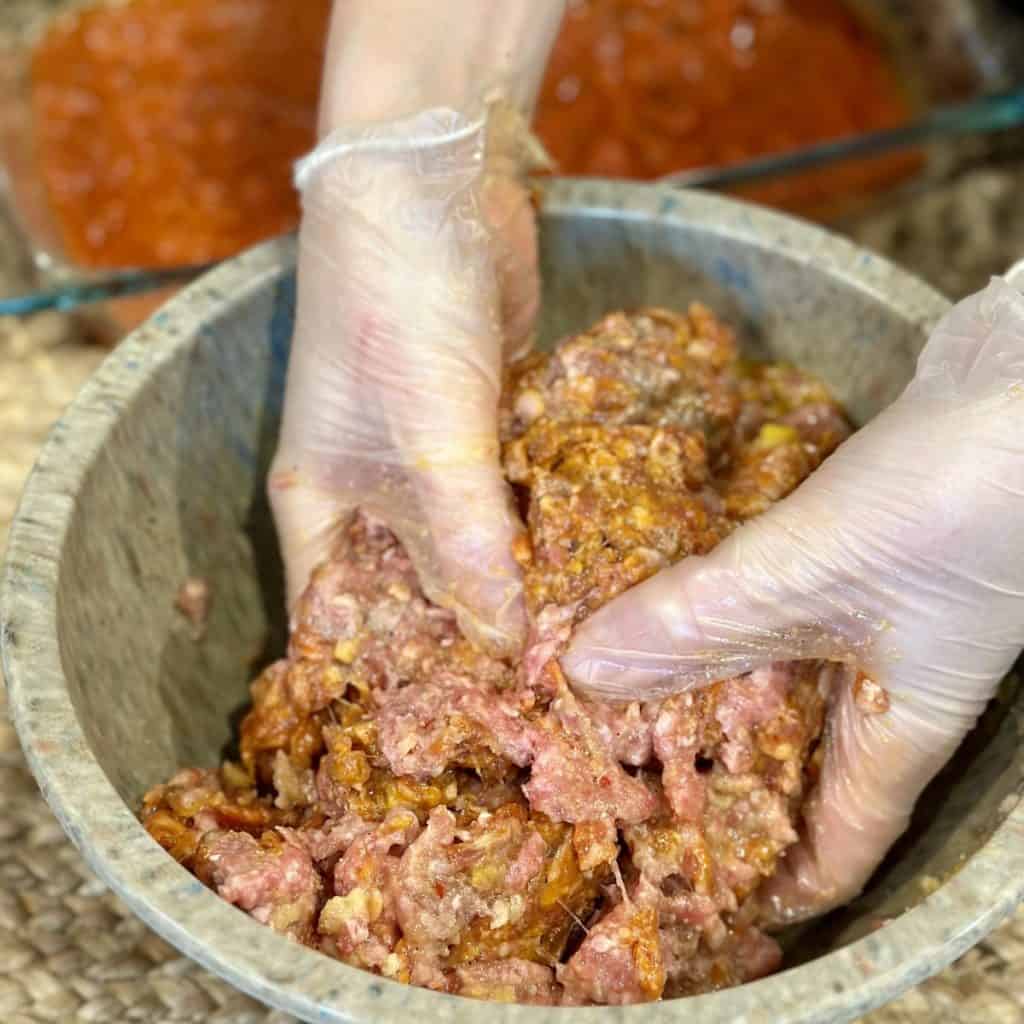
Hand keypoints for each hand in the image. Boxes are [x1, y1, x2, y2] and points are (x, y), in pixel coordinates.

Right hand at [270, 2, 563, 655]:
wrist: (433, 180)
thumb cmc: (392, 311)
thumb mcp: (426, 444)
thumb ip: (463, 548)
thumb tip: (506, 645)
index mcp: (322, 508)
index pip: (338, 623)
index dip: (385, 677)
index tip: (452, 733)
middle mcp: (373, 493)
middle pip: (416, 591)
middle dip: (471, 636)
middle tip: (543, 700)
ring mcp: (434, 458)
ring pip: (475, 545)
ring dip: (520, 582)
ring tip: (585, 648)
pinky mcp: (488, 425)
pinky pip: (515, 496)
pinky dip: (547, 526)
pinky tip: (598, 567)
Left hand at [563, 276, 1023, 921]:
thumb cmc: (964, 496)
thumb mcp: (815, 576)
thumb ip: (700, 624)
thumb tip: (586, 675)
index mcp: (899, 723)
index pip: (837, 845)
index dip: (773, 884)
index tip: (696, 895)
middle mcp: (882, 672)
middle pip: (787, 752)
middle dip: (707, 767)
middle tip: (608, 770)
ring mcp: (866, 601)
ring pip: (767, 662)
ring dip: (693, 669)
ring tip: (603, 680)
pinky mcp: (848, 534)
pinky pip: (765, 586)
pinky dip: (712, 593)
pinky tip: (651, 583)